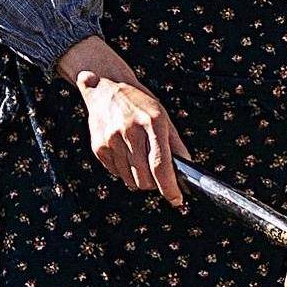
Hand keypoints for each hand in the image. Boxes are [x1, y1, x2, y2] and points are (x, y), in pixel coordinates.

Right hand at [56, 37, 184, 206]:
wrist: (106, 86)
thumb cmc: (140, 103)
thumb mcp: (162, 116)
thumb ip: (175, 144)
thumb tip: (186, 171)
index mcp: (152, 121)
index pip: (160, 164)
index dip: (170, 187)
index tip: (176, 200)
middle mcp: (130, 131)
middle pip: (145, 177)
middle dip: (155, 184)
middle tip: (158, 177)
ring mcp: (112, 140)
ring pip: (131, 179)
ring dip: (140, 179)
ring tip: (140, 160)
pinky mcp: (99, 147)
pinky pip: (117, 173)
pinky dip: (125, 171)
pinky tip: (126, 153)